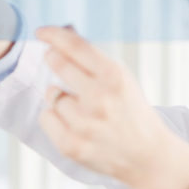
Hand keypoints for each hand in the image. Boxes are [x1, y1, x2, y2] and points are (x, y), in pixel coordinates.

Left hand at [35, 25, 188, 188]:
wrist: (147, 156)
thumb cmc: (131, 112)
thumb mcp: (123, 80)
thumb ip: (93, 62)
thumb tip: (58, 41)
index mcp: (115, 77)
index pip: (75, 46)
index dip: (54, 35)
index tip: (41, 31)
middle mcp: (100, 98)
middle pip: (58, 64)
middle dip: (53, 59)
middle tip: (55, 62)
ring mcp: (85, 124)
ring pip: (52, 94)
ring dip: (60, 97)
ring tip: (82, 110)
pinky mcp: (72, 145)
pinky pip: (45, 117)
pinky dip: (54, 118)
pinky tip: (73, 124)